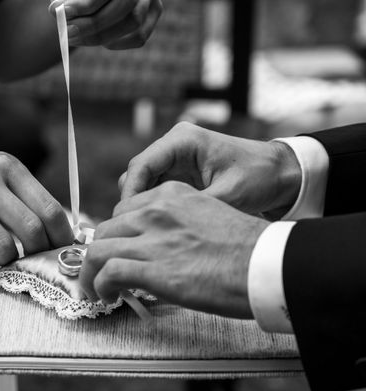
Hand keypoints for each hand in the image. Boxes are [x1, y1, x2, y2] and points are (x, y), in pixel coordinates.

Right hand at [0, 141, 73, 266]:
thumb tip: (59, 230)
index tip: (62, 250)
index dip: (62, 237)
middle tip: (36, 260)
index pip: (50, 209)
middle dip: (40, 253)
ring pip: (4, 247)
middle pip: (31, 230)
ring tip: (4, 257)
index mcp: (7, 166)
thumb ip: (23, 192)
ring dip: (9, 260)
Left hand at [49, 0, 162, 48]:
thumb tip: (56, 11)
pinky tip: (98, 42)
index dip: (84, 4)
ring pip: (132, 22)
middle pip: (123, 6)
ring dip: (101, 36)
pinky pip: (139, 37)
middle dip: (92, 24)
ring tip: (75, 37)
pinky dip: (117, 43)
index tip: (63, 13)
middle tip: (68, 33)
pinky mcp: (155, 13)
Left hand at [80, 182, 268, 317]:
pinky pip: (108, 273)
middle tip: (103, 273)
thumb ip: (177, 224)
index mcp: (171, 195)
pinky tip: (109, 297)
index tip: (118, 252)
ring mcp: (153, 239)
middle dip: (99, 254)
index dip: (116, 235)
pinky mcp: (153, 268)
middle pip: (106, 229)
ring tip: (99, 289)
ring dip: (92, 273)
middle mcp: (157, 211)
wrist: (268, 264)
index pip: (124, 210)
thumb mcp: (207, 217)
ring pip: (98, 250)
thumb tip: (160, 247)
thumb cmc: (247, 248)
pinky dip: (100, 286)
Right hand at [120, 122, 301, 218]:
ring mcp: (175, 159)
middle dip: (132, 203)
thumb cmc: (260, 177)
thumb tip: (160, 228)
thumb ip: (192, 208)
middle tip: (134, 232)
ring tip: (146, 232)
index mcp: (183, 140)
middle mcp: (174, 146)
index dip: (130, 195)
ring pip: (142, 183)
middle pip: (136, 174)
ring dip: (141, 206)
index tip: (128, 221)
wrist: (281, 174)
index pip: (140, 166)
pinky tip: (158, 228)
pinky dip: (152, 207)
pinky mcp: (178, 173)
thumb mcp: (228, 196)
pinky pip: (155, 190)